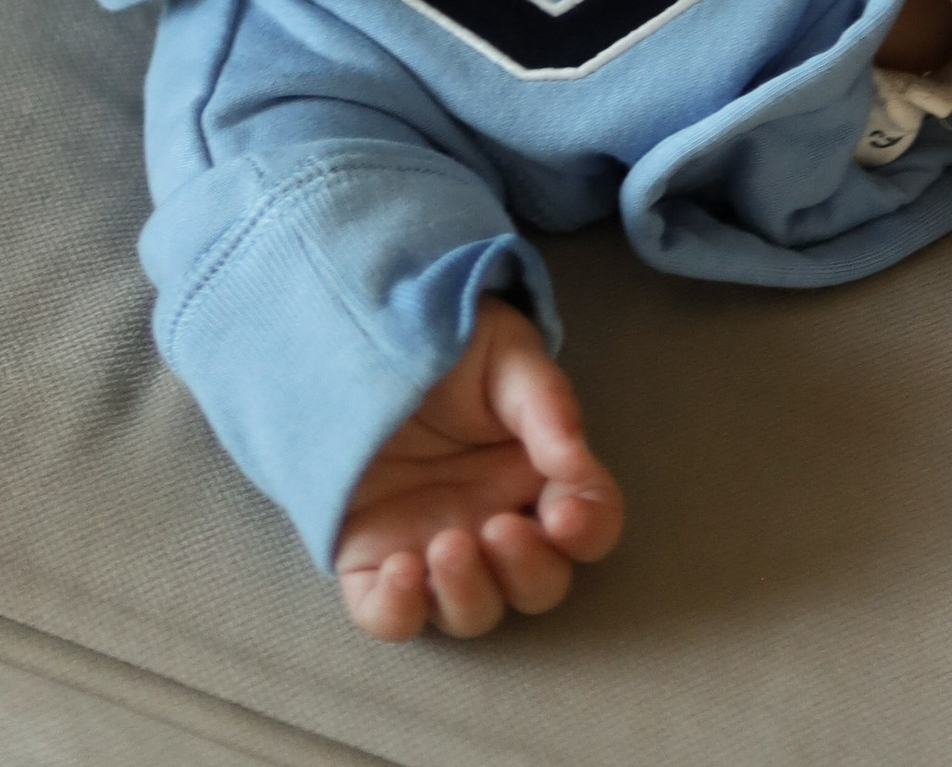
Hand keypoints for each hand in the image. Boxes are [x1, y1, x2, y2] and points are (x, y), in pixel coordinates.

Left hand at [334, 297, 622, 641]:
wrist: (362, 333)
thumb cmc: (451, 345)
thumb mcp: (506, 352)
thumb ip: (545, 402)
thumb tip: (576, 463)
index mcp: (538, 477)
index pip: (589, 525)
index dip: (588, 530)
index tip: (565, 513)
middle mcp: (495, 525)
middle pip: (536, 586)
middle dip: (526, 569)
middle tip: (498, 529)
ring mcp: (435, 550)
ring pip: (471, 613)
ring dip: (468, 594)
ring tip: (447, 545)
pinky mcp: (374, 563)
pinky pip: (392, 618)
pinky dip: (399, 612)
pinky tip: (400, 571)